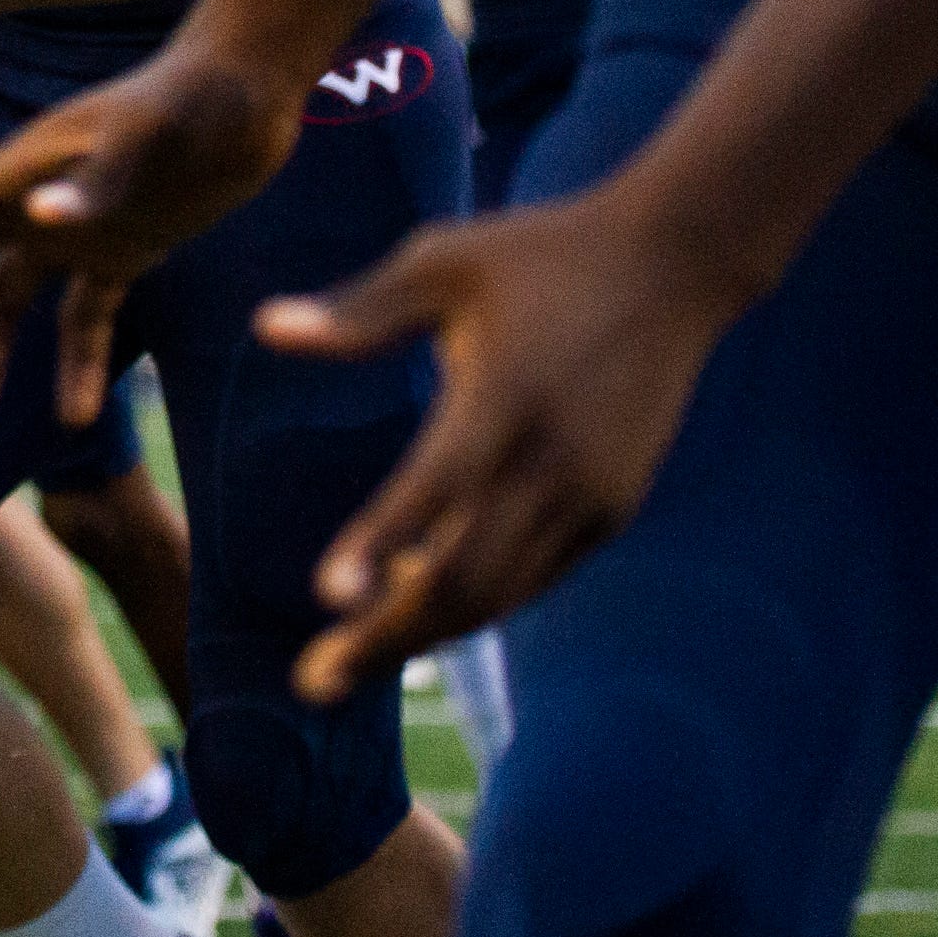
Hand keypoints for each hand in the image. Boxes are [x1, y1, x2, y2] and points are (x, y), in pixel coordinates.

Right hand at [0, 38, 295, 436]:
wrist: (252, 92)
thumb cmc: (194, 103)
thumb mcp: (146, 140)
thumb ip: (95, 183)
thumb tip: (38, 219)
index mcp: (24, 168)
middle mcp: (36, 200)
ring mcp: (77, 227)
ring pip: (6, 300)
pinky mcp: (123, 249)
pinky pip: (83, 317)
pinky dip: (74, 362)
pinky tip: (76, 414)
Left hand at [252, 178, 743, 701]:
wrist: (673, 265)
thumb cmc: (539, 255)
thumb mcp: (443, 261)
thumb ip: (358, 312)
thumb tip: (264, 329)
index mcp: (504, 399)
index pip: (433, 490)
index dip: (378, 545)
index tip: (324, 599)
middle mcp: (552, 461)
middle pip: (465, 578)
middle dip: (386, 637)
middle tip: (314, 681)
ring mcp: (592, 494)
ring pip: (502, 592)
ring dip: (427, 630)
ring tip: (352, 654)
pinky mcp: (614, 507)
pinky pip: (536, 575)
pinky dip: (479, 597)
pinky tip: (420, 592)